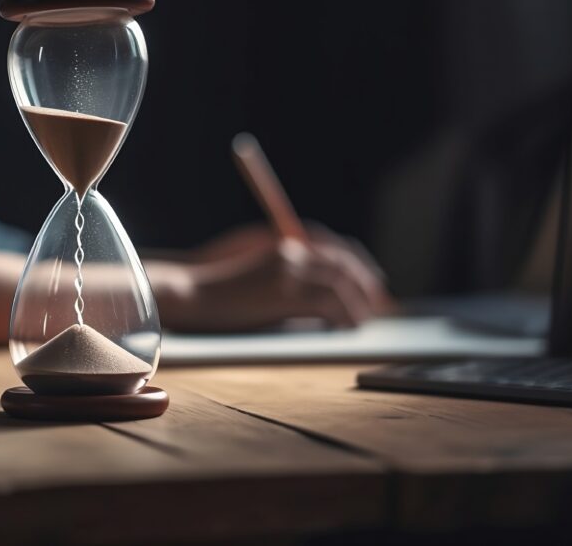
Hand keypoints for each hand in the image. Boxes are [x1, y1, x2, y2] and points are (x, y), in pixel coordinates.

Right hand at [171, 223, 392, 331]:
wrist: (193, 295)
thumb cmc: (219, 292)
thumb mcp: (257, 278)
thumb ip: (286, 279)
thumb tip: (317, 300)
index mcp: (284, 245)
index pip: (333, 250)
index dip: (357, 266)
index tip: (372, 284)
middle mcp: (291, 252)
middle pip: (343, 263)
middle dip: (365, 283)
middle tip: (379, 304)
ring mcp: (288, 270)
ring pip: (339, 282)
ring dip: (357, 301)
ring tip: (363, 319)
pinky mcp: (284, 291)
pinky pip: (327, 301)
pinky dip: (343, 313)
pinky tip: (347, 326)